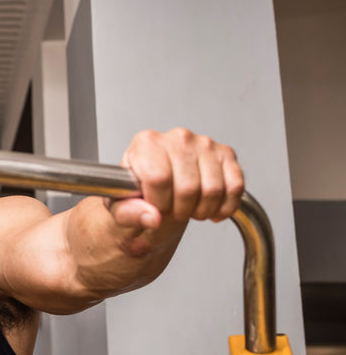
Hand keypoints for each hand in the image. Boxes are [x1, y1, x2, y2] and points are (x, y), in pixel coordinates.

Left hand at [109, 128, 243, 243]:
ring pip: (213, 190)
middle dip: (180, 210)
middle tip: (172, 210)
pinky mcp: (226, 153)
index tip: (155, 206)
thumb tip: (152, 217)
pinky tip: (211, 208)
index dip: (159, 203)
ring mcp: (204, 143)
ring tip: (188, 208)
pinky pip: (235, 187)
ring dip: (202, 210)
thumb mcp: (120, 207)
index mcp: (147, 143)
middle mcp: (177, 137)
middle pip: (188, 187)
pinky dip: (225, 207)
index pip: (158, 178)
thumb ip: (128, 213)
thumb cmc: (138, 191)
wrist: (157, 185)